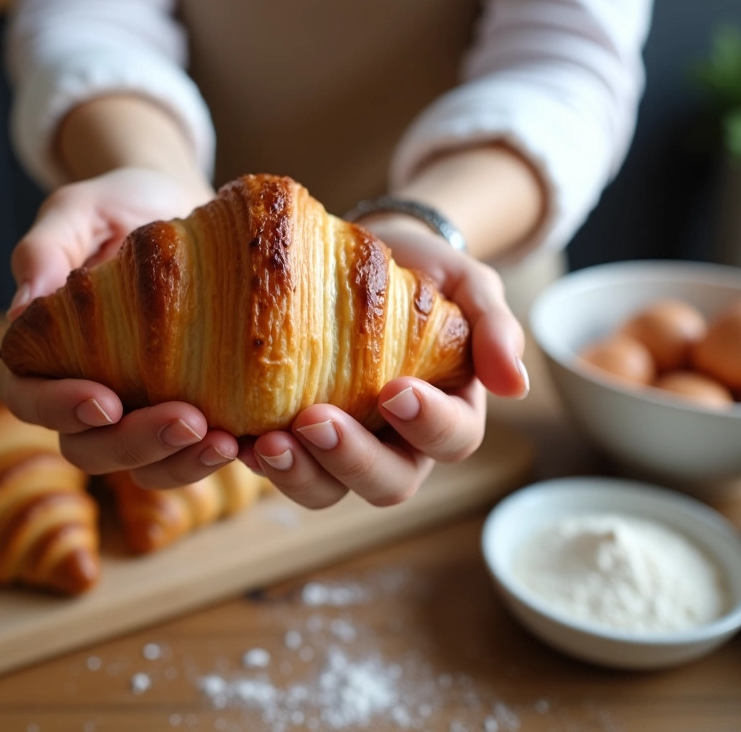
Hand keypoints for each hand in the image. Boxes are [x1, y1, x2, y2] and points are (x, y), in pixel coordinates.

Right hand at [6, 167, 239, 481]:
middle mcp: (90, 393)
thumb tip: (22, 306)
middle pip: (90, 448)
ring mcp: (141, 409)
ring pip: (144, 465)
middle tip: (188, 421)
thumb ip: (46, 248)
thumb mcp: (80, 209)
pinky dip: (217, 454)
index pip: (31, 398)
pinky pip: (193, 452)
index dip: (60, 408)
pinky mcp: (191, 411)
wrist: (186, 205)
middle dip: (136, 443)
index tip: (104, 400)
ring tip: (225, 443)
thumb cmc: (121, 205)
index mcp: (47, 354)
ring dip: (181, 463)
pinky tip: (252, 442)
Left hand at [242, 214, 528, 508]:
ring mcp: (340, 448)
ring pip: (326, 489)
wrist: (360, 250)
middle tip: (313, 421)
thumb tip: (516, 386)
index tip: (394, 390)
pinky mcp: (291, 437)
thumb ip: (494, 326)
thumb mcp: (468, 283)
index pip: (451, 439)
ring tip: (260, 442)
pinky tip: (223, 437)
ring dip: (295, 474)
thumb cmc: (423, 270)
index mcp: (447, 415)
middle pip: (386, 484)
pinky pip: (275, 466)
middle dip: (350, 460)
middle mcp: (396, 445)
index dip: (427, 425)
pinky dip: (248, 458)